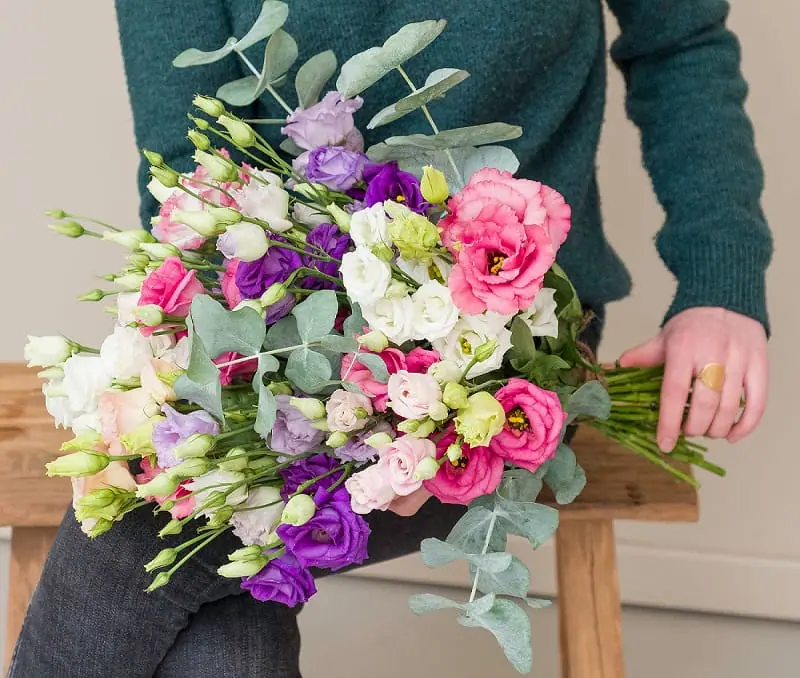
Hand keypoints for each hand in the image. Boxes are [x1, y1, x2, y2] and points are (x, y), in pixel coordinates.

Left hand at [619, 307, 768, 450]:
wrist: (726, 300)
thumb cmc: (691, 325)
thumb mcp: (663, 337)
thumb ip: (641, 356)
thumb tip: (614, 369)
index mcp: (682, 347)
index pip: (674, 391)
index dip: (669, 422)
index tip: (664, 443)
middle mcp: (713, 353)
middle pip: (704, 404)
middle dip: (693, 427)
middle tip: (686, 431)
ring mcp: (740, 360)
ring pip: (730, 407)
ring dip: (716, 429)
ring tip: (705, 431)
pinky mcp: (761, 366)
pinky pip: (757, 403)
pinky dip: (745, 426)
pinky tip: (731, 435)